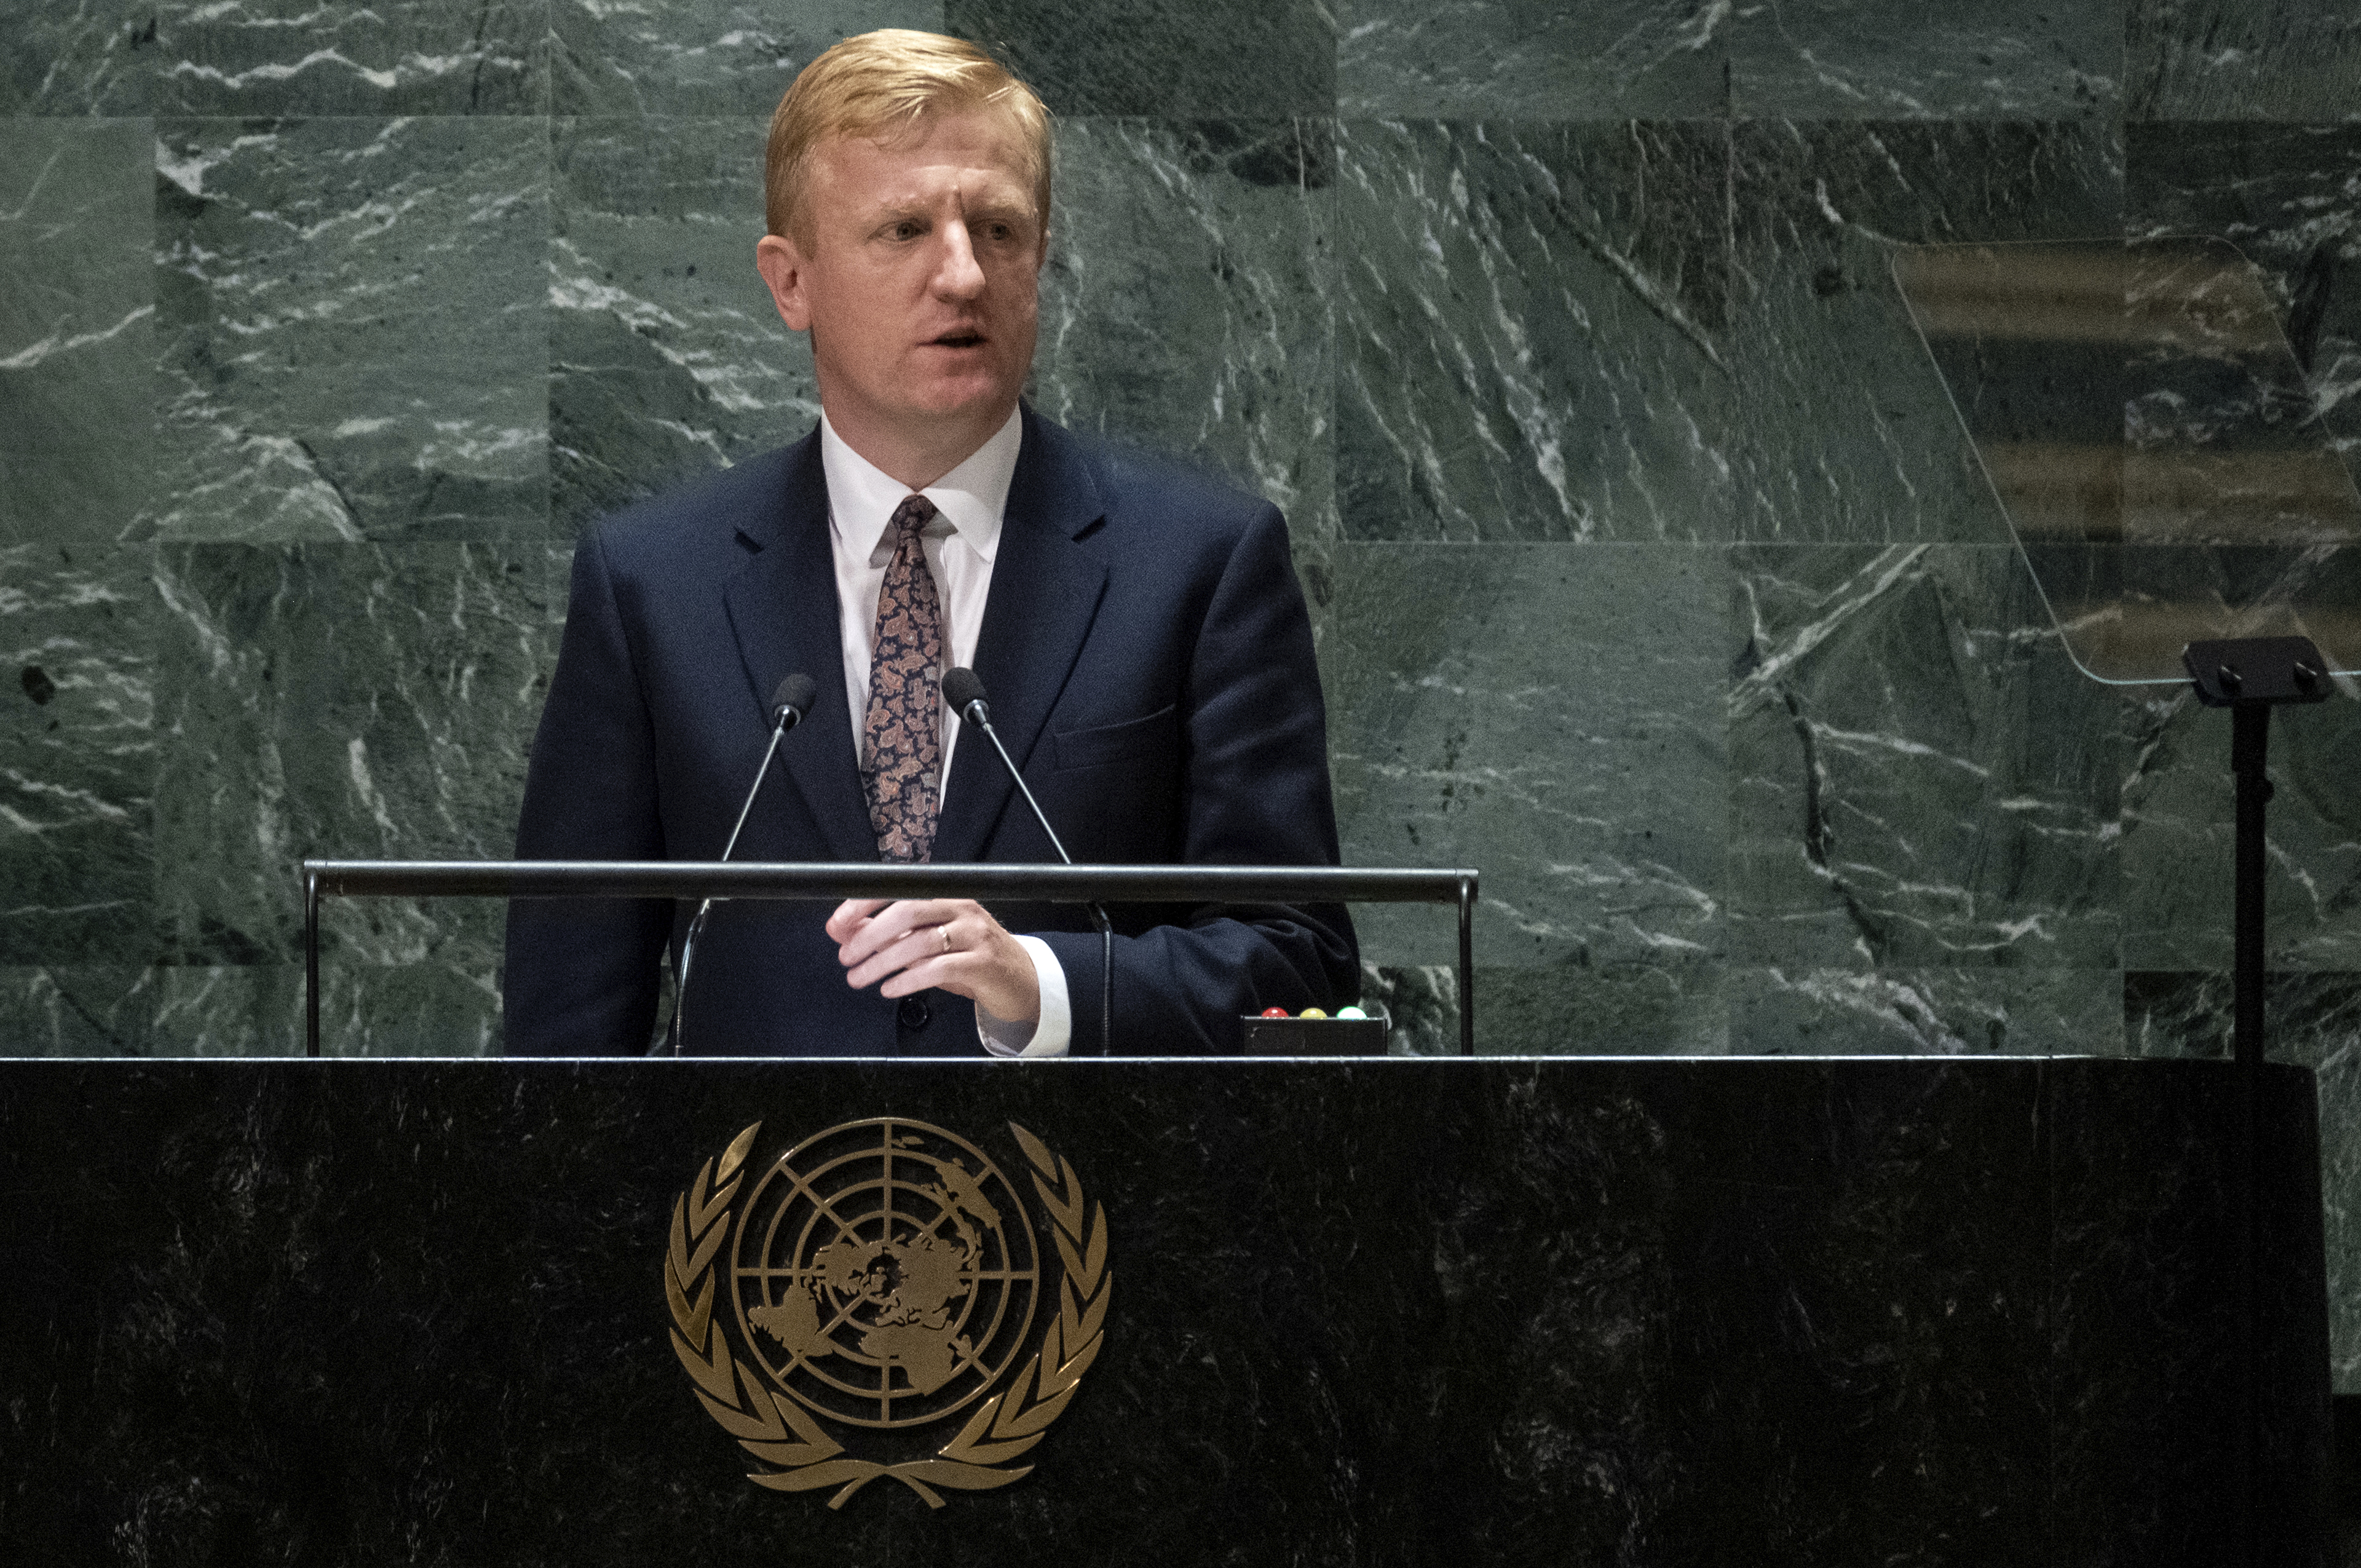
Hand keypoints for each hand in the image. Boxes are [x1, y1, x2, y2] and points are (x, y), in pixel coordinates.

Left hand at [826, 898, 1040, 1024]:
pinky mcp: (983, 963)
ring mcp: (975, 934)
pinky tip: (891, 988)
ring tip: (860, 978)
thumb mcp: (928, 942)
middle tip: (846, 957)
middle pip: (908, 911)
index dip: (864, 904)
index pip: (899, 890)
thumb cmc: (969, 958)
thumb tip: (842, 930)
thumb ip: (888, 934)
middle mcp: (961, 909)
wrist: (1018, 981)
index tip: (838, 924)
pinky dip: (908, 979)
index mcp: (945, 896)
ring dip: (882, 962)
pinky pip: (938, 969)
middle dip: (869, 935)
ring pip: (920, 942)